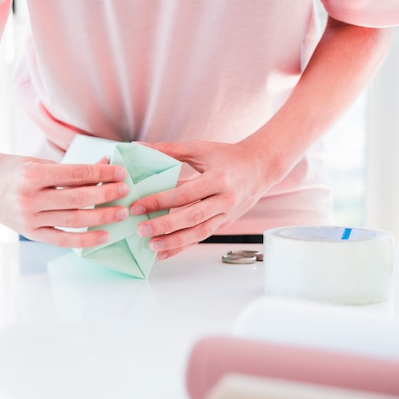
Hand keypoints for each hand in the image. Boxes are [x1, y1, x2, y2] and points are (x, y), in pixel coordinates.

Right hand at [0, 151, 129, 247]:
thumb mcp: (41, 162)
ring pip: (73, 220)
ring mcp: (28, 218)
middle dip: (106, 195)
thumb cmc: (15, 169)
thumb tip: (106, 166)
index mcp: (32, 174)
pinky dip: (84, 239)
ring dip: (101, 217)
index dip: (102, 173)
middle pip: (78, 199)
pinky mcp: (30, 233)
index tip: (121, 173)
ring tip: (120, 213)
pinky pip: (62, 239)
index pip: (76, 174)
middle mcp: (29, 198)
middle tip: (126, 191)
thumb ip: (72, 169)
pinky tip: (103, 236)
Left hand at [130, 140, 275, 258]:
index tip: (138, 206)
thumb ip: (170, 149)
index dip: (160, 201)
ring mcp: (226, 214)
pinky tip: (165, 252)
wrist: (260, 167)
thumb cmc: (228, 156)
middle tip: (141, 230)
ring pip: (199, 233)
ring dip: (174, 243)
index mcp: (218, 179)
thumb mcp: (200, 148)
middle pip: (192, 217)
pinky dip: (183, 246)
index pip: (185, 194)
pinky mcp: (225, 224)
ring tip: (151, 247)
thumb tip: (140, 146)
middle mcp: (225, 200)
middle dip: (165, 226)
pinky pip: (202, 237)